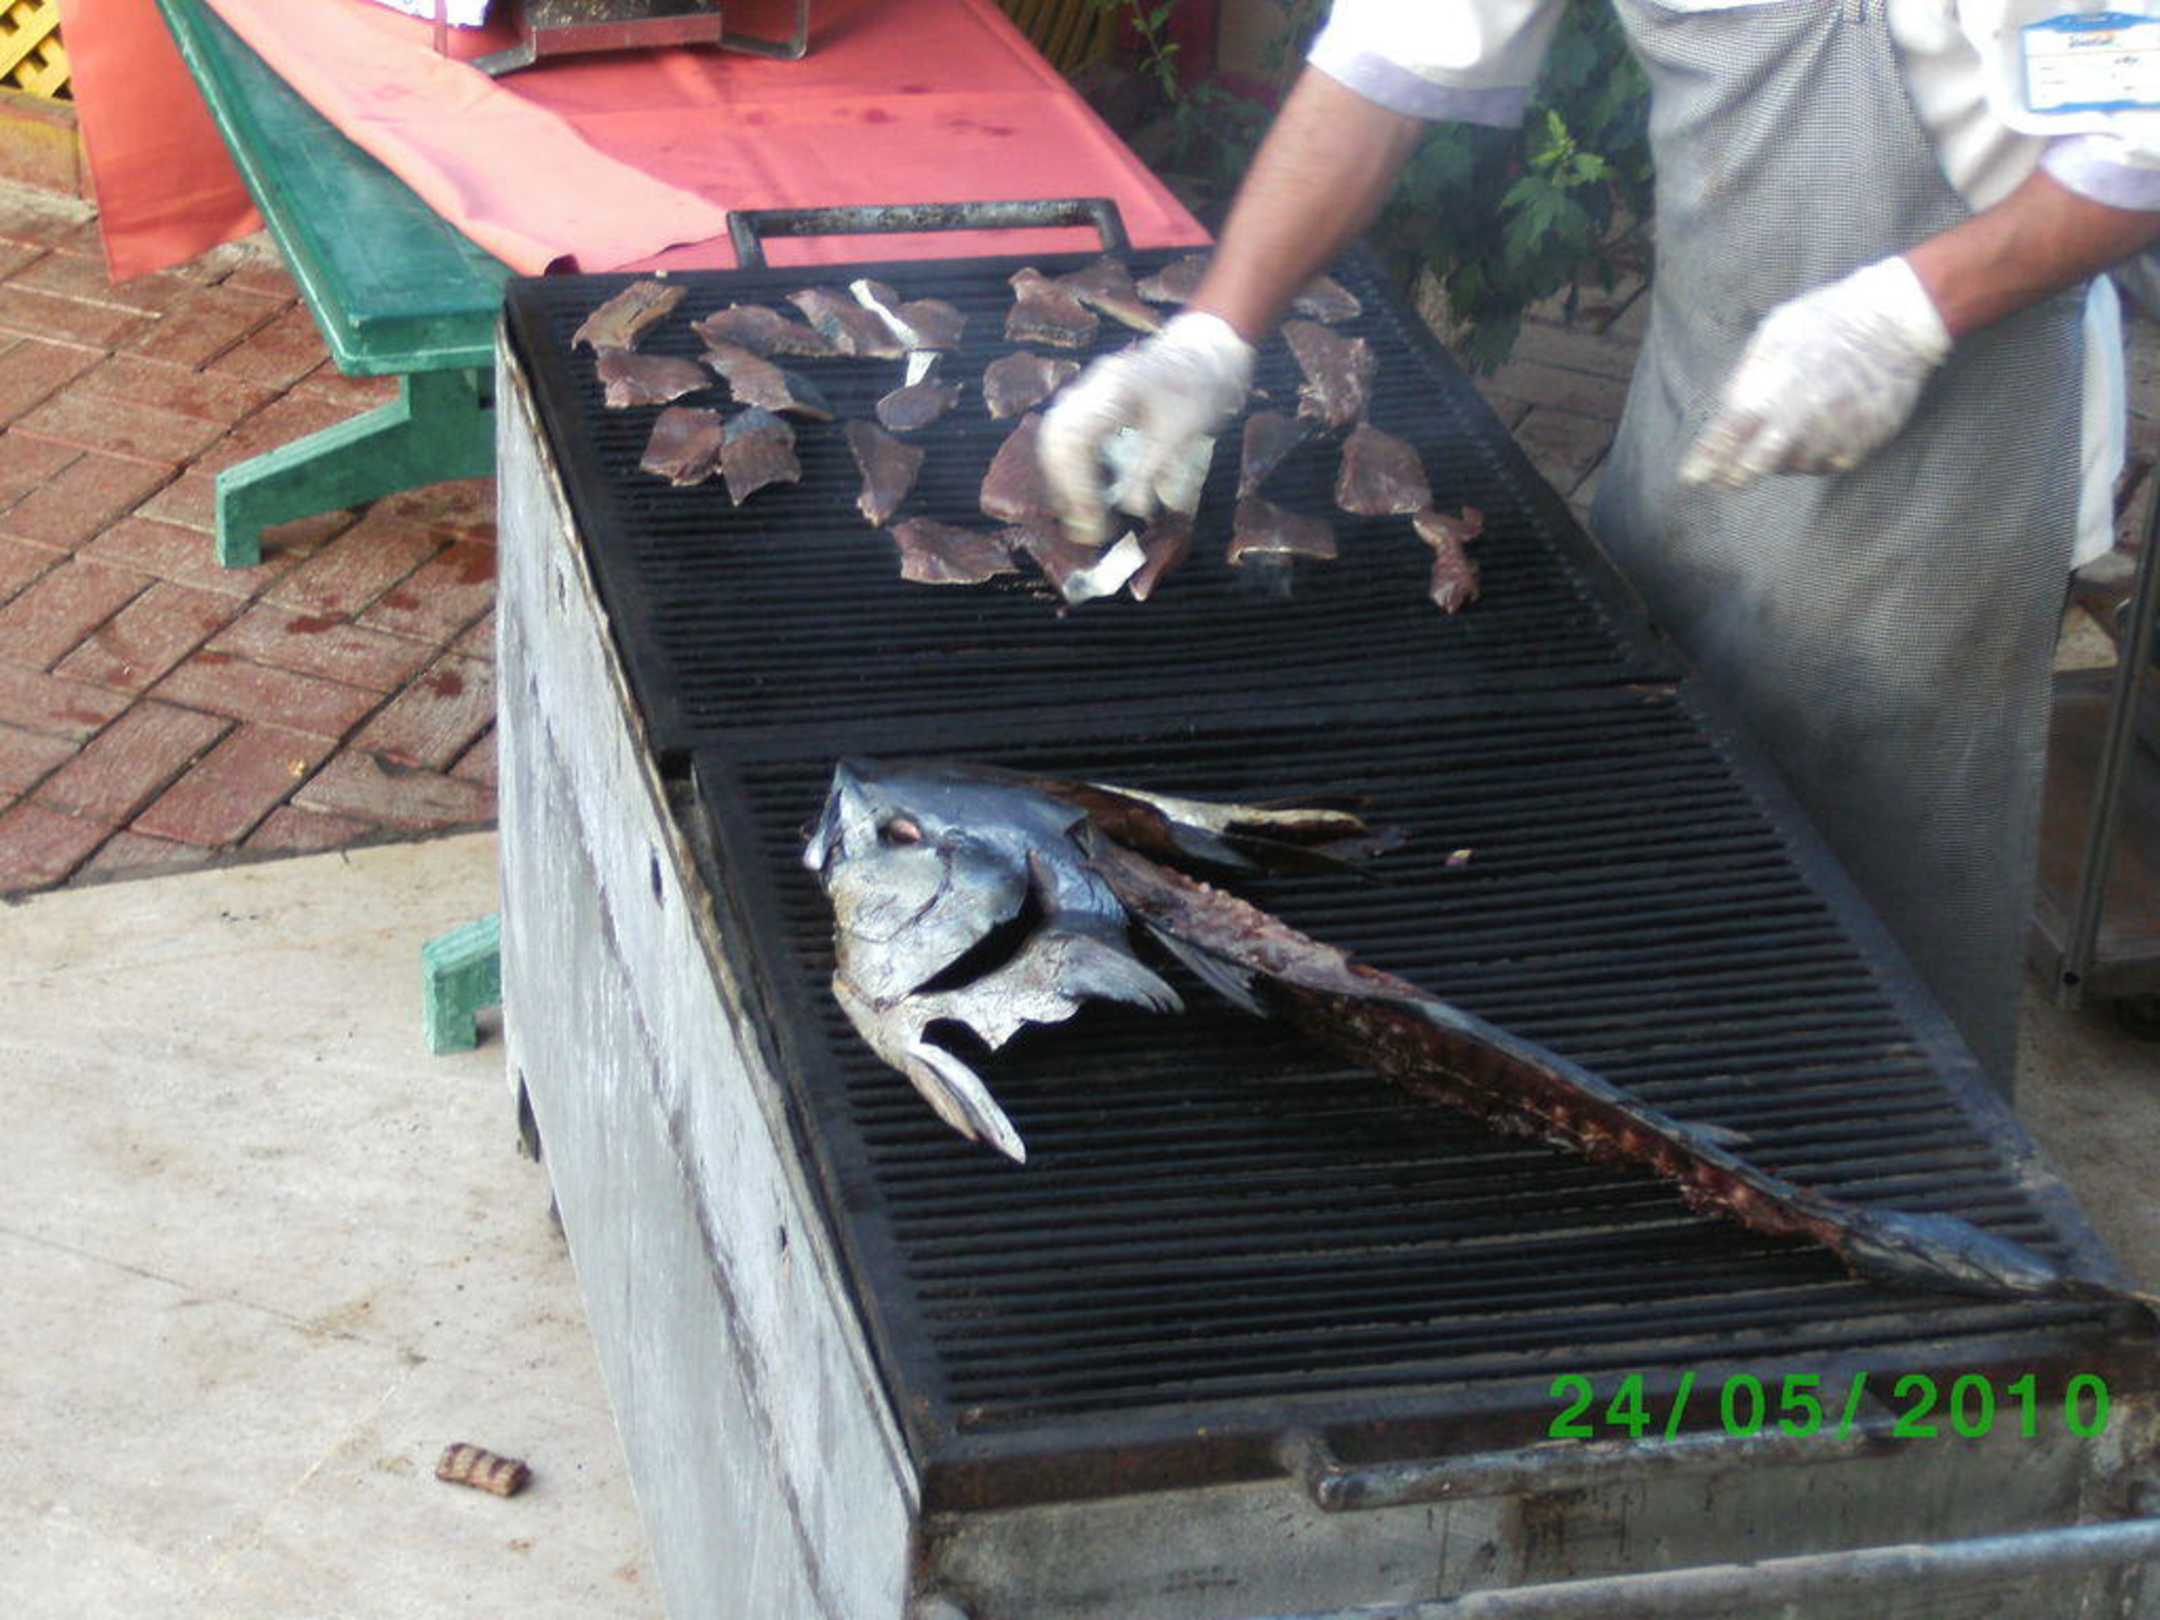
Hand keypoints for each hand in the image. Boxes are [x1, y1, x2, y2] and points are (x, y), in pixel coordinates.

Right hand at [1040, 311, 1254, 543]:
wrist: (1206, 351)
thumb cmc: (1200, 387)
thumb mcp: (1183, 432)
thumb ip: (1153, 469)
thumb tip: (1134, 509)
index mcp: (1115, 387)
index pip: (1074, 439)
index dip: (1077, 484)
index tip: (1092, 519)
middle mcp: (1093, 383)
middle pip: (1056, 437)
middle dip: (1066, 485)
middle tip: (1087, 525)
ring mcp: (1088, 387)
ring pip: (1055, 435)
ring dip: (1064, 477)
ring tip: (1083, 516)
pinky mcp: (1091, 398)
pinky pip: (1066, 432)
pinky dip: (1070, 464)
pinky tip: (1083, 492)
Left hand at [1678, 255, 1950, 489]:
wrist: (1895, 320)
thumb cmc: (1825, 320)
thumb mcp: (1773, 334)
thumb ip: (1746, 377)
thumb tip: (1726, 411)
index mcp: (1767, 392)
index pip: (1724, 440)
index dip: (1704, 462)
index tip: (1691, 477)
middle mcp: (1796, 422)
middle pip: (1751, 470)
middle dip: (1733, 477)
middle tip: (1726, 478)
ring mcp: (1830, 436)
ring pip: (1791, 468)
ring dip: (1781, 458)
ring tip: (1791, 425)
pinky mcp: (1861, 445)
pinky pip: (1827, 464)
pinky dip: (1817, 454)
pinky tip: (1821, 429)